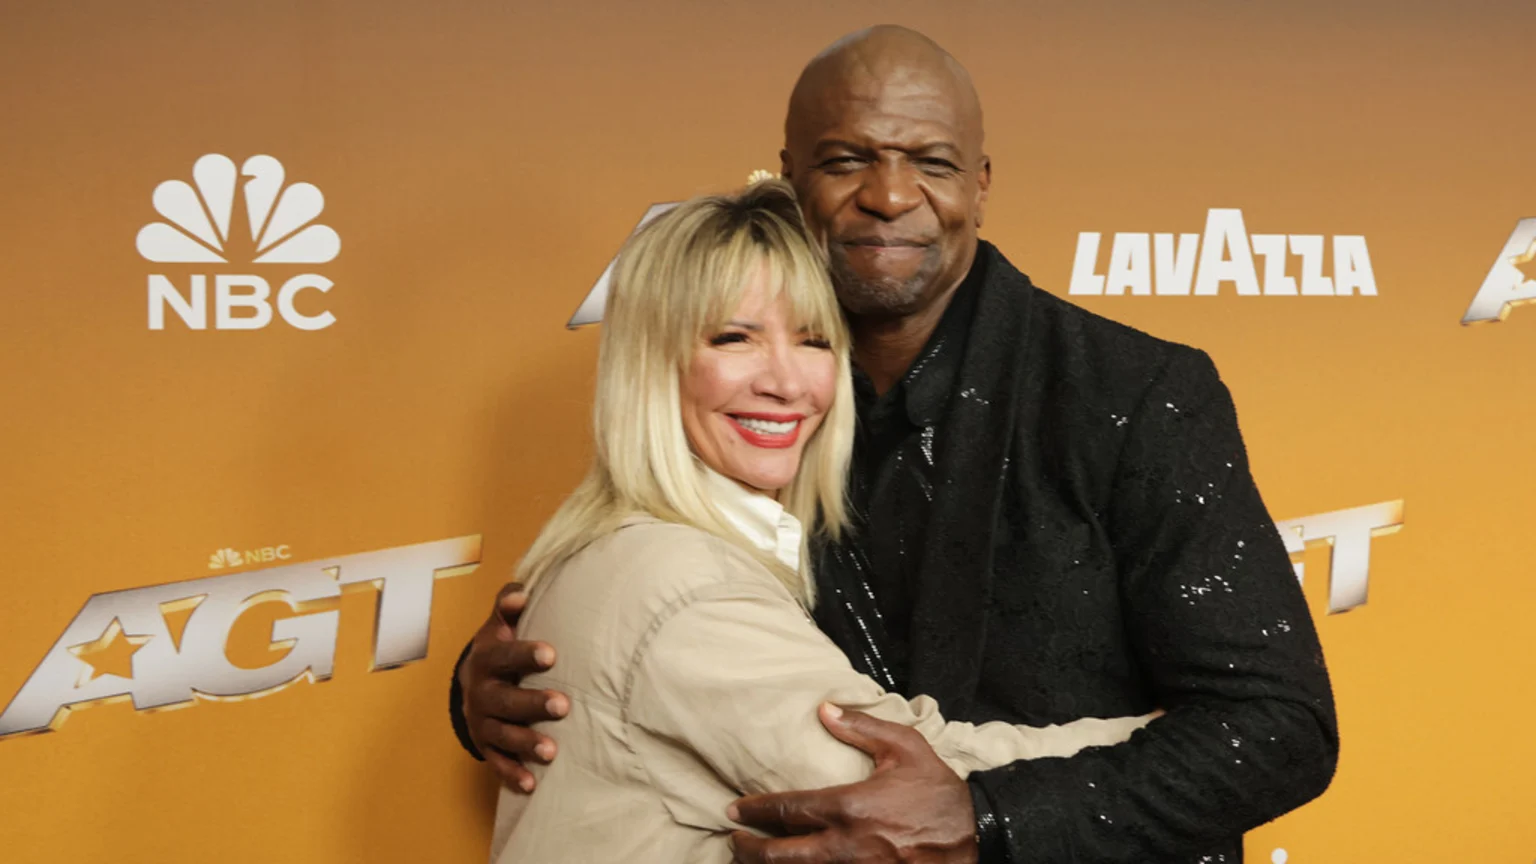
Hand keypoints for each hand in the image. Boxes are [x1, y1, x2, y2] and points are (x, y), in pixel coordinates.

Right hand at [458, 582, 570, 791]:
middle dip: (532, 703)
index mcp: (486, 658)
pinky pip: (497, 761)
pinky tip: (532, 784)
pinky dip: (512, 773)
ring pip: (501, 734)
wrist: (471, 681)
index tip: (551, 654)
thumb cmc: (500, 648)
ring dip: (525, 743)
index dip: (524, 654)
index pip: (503, 655)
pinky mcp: (486, 744)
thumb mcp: (500, 624)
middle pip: (503, 700)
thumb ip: (508, 604)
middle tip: (563, 705)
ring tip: (551, 751)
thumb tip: (521, 593)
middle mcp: (480, 691)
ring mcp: (481, 721)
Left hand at [728, 704, 977, 862]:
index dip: (754, 811)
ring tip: (753, 860)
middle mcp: (846, 844)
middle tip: (733, 840)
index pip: (787, 809)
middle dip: (749, 849)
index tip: (733, 809)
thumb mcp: (905, 747)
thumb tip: (825, 710)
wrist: (976, 835)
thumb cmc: (938, 791)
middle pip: (780, 854)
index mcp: (850, 805)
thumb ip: (861, 728)